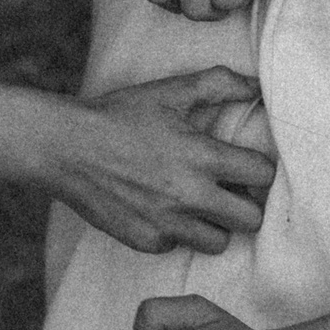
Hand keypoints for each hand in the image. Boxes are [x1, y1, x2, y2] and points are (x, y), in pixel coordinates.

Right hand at [54, 69, 276, 254]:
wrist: (66, 148)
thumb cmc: (120, 115)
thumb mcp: (169, 91)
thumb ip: (219, 84)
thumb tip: (256, 85)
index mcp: (203, 157)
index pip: (263, 174)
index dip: (259, 168)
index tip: (247, 164)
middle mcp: (190, 196)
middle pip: (252, 219)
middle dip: (246, 203)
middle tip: (230, 190)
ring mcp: (168, 224)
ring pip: (220, 242)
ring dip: (215, 224)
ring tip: (199, 203)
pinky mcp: (147, 241)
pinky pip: (179, 245)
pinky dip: (176, 232)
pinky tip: (162, 209)